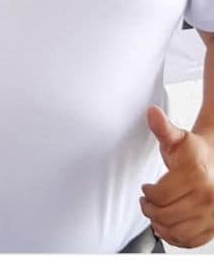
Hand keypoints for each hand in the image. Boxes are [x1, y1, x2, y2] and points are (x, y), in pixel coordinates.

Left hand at [140, 105, 213, 248]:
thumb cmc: (193, 151)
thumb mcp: (176, 137)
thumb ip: (162, 127)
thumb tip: (151, 112)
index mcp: (196, 175)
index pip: (161, 196)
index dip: (148, 194)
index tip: (146, 189)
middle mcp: (208, 196)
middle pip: (166, 215)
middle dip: (150, 210)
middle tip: (146, 203)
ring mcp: (213, 214)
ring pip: (177, 232)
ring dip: (160, 226)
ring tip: (155, 214)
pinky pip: (191, 241)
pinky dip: (175, 238)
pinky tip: (168, 226)